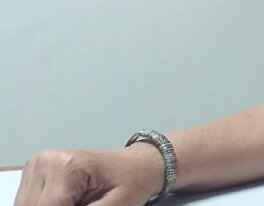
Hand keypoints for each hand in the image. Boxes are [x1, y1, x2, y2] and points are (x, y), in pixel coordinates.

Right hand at [14, 145, 163, 205]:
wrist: (136, 165)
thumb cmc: (131, 181)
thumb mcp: (117, 205)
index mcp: (66, 166)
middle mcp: (44, 162)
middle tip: (87, 204)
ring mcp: (36, 166)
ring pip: (26, 205)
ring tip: (78, 202)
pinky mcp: (33, 174)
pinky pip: (29, 202)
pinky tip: (67, 202)